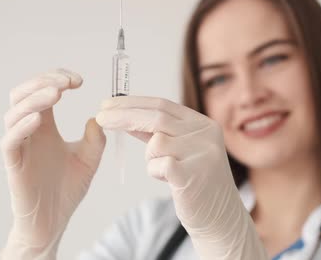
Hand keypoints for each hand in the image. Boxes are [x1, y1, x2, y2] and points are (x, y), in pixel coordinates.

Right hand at [0, 68, 105, 258]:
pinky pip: (10, 141)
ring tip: (56, 93)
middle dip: (43, 81)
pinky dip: (22, 126)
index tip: (78, 80)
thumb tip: (98, 118)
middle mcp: (29, 132)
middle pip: (23, 94)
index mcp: (45, 127)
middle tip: (66, 81)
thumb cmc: (66, 189)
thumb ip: (95, 140)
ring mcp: (20, 147)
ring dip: (34, 99)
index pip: (42, 90)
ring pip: (14, 113)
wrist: (54, 221)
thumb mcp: (89, 160)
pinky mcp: (14, 165)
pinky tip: (39, 118)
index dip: (56, 78)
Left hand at [96, 96, 266, 259]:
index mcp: (202, 124)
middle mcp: (205, 134)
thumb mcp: (180, 149)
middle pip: (156, 117)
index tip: (108, 104)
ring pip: (156, 144)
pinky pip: (158, 165)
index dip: (132, 103)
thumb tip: (124, 114)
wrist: (220, 217)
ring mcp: (202, 154)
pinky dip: (155, 171)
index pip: (162, 105)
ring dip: (150, 157)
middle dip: (124, 116)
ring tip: (164, 170)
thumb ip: (157, 132)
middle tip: (100, 117)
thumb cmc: (195, 181)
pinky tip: (167, 179)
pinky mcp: (193, 175)